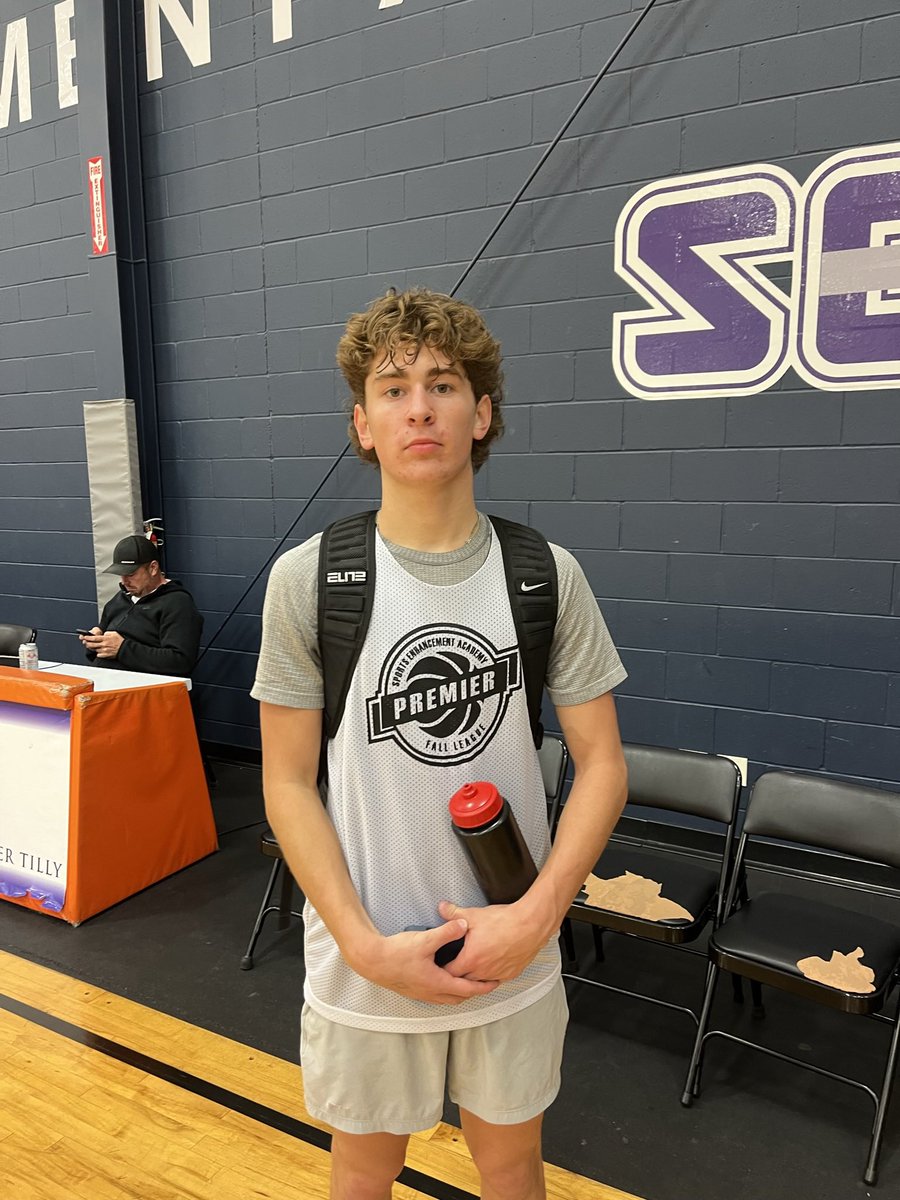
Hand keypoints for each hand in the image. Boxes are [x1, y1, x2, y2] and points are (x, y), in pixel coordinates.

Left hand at [80, 628, 123, 658]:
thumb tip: (103, 634)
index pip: (94, 638)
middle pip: (92, 644)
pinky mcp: (105, 655)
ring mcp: (104, 650)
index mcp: (105, 639)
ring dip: (93, 648)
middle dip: (87, 643)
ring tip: (93, 646)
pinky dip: (97, 653)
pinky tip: (99, 651)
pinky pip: (98, 654)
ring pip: (95, 649)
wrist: (124, 649)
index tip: (85, 637)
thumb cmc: (120, 641)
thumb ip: (107, 633)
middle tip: (86, 642)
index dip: (88, 637)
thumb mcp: (114, 633)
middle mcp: (104, 645)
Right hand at [355, 920, 499, 1005]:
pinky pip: (437, 996)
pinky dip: (447, 991)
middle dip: (474, 991)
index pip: (467, 989)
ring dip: (460, 992)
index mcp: (437, 983)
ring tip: (469, 981)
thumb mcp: (424, 940)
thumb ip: (446, 932)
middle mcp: (431, 992)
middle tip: (486, 982)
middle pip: (459, 998)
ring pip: (447, 999)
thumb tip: (464, 924)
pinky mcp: (413, 990)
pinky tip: (446, 979)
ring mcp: (422, 993)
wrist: (372, 961)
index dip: (483, 986)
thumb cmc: (397, 952)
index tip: (495, 982)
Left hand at [437, 899, 548, 983]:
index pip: (449, 973)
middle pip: (464, 981)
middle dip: (457, 976)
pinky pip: (496, 980)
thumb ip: (454, 913)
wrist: (531, 924)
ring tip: (470, 968)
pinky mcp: (510, 974)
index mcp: (471, 959)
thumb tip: (442, 908)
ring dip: (474, 977)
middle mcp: (483, 971)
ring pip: (480, 982)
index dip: (442, 970)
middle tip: (454, 968)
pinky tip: (490, 967)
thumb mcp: (474, 915)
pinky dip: (490, 975)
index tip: (441, 966)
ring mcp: (498, 974)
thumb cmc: (505, 921)